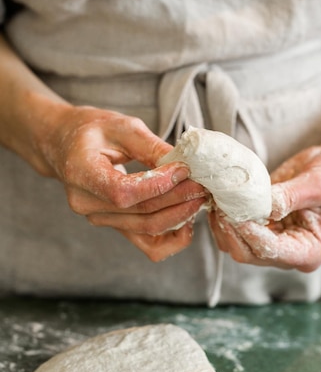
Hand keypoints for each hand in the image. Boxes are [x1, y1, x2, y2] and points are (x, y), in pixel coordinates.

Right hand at [39, 101, 206, 259]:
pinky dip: (172, 237)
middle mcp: (87, 204)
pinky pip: (148, 245)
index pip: (124, 192)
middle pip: (142, 212)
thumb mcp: (122, 126)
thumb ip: (151, 146)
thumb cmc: (91, 131)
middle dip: (179, 199)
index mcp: (81, 173)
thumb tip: (184, 163)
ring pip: (148, 229)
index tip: (184, 169)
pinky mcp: (115, 226)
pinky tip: (188, 220)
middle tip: (204, 184)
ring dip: (180, 216)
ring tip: (200, 197)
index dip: (159, 185)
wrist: (66, 146)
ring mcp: (99, 220)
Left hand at [208, 145, 320, 270]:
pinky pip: (235, 230)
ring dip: (223, 224)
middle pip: (247, 253)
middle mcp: (289, 253)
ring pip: (235, 244)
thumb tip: (259, 206)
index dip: (249, 233)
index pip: (271, 251)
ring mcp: (274, 241)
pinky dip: (224, 216)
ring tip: (216, 197)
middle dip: (231, 229)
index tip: (234, 212)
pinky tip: (219, 197)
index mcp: (309, 251)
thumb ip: (288, 197)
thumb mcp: (318, 184)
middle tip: (219, 202)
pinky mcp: (262, 227)